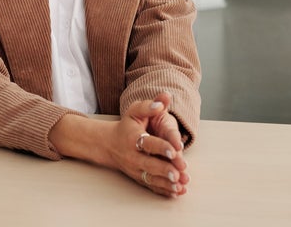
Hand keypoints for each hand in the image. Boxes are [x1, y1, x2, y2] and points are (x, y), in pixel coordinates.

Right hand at [48, 92, 189, 196]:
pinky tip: (176, 192)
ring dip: (166, 183)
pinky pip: (151, 186)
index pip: (148, 143)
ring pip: (151, 178)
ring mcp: (135, 169)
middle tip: (179, 173)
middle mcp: (133, 156)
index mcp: (133, 138)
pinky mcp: (139, 177)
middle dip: (165, 170)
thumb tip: (165, 98)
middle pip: (149, 165)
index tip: (175, 150)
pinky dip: (164, 191)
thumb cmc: (126, 126)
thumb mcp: (135, 111)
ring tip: (181, 186)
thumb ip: (150, 105)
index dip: (162, 147)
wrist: (109, 144)